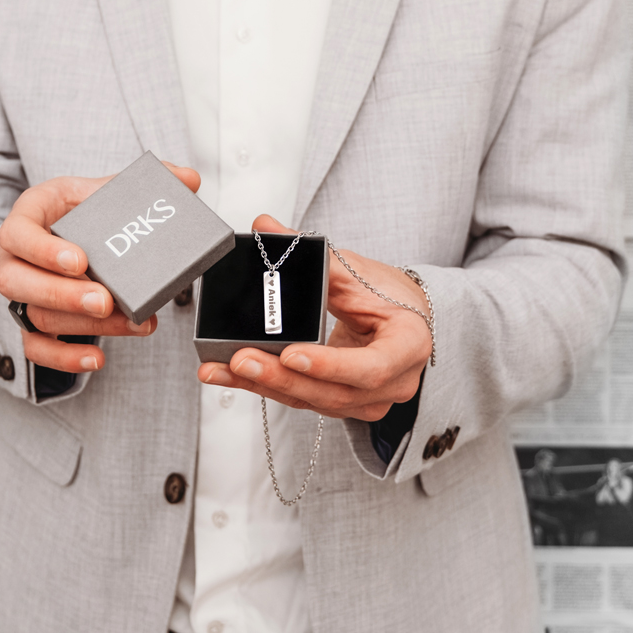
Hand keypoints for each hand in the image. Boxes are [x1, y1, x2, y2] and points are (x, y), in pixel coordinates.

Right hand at [0, 165, 200, 375]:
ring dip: (82, 324)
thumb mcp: (103, 188)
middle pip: (18, 283)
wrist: (65, 233)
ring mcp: (21, 292)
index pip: (18, 233)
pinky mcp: (31, 321)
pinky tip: (97, 358)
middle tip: (105, 300)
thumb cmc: (80, 210)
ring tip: (127, 322)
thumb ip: (145, 182)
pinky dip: (65, 358)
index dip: (44, 251)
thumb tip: (189, 179)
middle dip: (64, 295)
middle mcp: (15, 257)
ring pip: (36, 316)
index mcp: (29, 216)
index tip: (81, 261)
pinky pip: (37, 347)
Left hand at [198, 215, 431, 420]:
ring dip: (265, 385)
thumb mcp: (358, 271)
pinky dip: (267, 387)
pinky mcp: (344, 404)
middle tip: (241, 359)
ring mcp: (369, 400)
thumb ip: (312, 254)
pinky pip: (303, 400)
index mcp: (408, 346)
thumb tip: (264, 228)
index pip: (370, 366)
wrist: (406, 318)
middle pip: (334, 392)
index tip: (291, 353)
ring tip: (223, 368)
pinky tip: (234, 375)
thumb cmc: (391, 295)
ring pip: (313, 401)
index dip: (330, 365)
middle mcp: (394, 382)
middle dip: (282, 378)